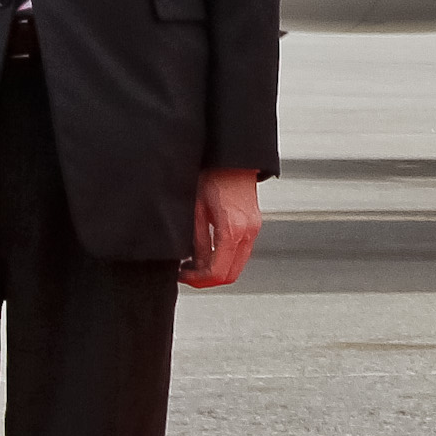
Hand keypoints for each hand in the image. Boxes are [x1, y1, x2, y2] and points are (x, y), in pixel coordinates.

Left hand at [183, 171, 261, 288]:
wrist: (234, 156)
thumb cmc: (213, 174)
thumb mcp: (196, 208)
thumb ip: (196, 239)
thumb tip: (191, 263)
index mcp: (233, 228)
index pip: (218, 272)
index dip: (197, 280)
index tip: (181, 275)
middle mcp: (248, 231)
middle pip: (230, 274)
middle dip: (206, 279)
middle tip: (186, 273)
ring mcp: (253, 228)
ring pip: (236, 265)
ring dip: (215, 269)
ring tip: (193, 261)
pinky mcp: (253, 224)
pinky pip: (240, 252)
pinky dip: (223, 258)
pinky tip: (206, 249)